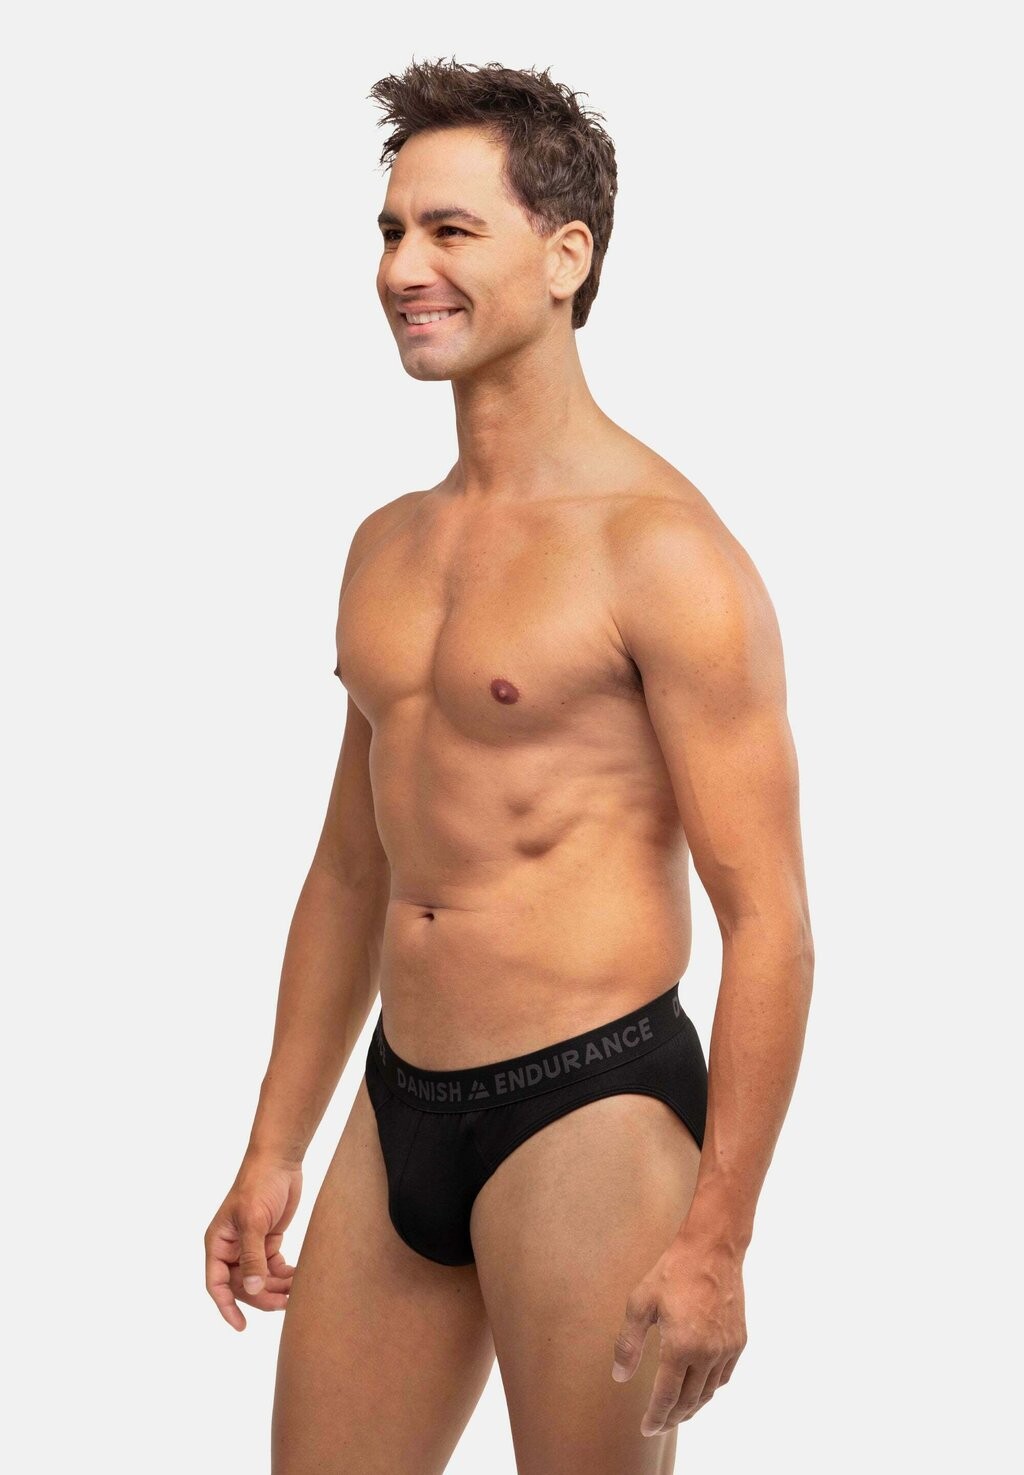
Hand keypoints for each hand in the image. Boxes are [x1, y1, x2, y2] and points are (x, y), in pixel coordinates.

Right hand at [204, 1154, 302, 1330]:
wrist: (281, 1160)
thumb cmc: (259, 1184)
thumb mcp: (254, 1221)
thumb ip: (252, 1256)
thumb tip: (251, 1288)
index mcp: (218, 1243)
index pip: (216, 1283)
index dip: (226, 1306)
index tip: (240, 1326)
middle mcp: (232, 1248)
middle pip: (242, 1285)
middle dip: (261, 1295)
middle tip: (284, 1303)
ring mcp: (251, 1245)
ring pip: (260, 1279)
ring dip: (276, 1287)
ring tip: (296, 1292)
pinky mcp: (269, 1240)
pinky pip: (274, 1268)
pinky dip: (285, 1275)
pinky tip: (298, 1279)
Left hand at [610, 1230, 746, 1435]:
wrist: (713, 1250)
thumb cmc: (673, 1272)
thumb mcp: (641, 1303)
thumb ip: (628, 1343)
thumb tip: (619, 1376)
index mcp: (681, 1346)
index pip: (667, 1396)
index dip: (656, 1416)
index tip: (647, 1428)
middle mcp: (707, 1354)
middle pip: (689, 1401)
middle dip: (672, 1418)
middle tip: (659, 1425)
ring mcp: (726, 1349)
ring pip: (708, 1392)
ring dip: (692, 1407)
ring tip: (677, 1413)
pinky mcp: (738, 1342)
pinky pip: (723, 1377)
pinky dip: (709, 1389)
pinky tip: (699, 1388)